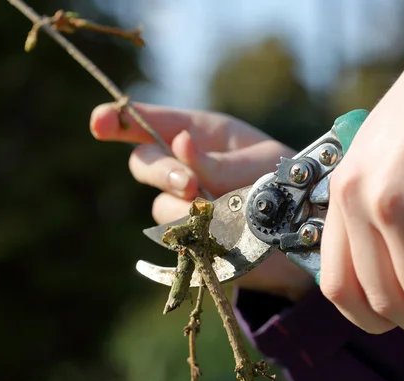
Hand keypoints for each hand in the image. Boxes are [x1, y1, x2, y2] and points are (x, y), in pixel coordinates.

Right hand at [90, 102, 314, 301]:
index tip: (99, 123)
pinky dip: (200, 236)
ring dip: (188, 210)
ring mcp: (184, 202)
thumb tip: (181, 144)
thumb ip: (220, 160)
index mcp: (201, 135)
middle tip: (191, 186)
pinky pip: (178, 239)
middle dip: (162, 172)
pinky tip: (227, 235)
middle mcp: (186, 166)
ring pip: (161, 206)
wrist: (304, 230)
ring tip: (232, 214)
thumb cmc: (285, 182)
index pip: (150, 122)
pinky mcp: (191, 236)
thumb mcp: (261, 162)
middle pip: (144, 163)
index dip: (119, 120)